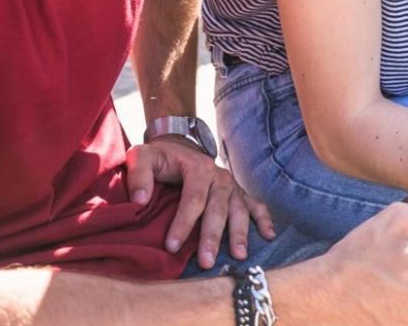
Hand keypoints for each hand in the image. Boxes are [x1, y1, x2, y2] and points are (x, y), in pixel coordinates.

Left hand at [124, 137, 275, 268]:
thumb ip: (138, 175)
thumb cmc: (159, 157)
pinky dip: (263, 219)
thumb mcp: (141, 157)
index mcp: (198, 167)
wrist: (177, 147)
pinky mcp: (237, 192)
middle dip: (213, 236)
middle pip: (218, 208)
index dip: (183, 223)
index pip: (193, 198)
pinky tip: (268, 235)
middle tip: (207, 261)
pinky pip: (254, 205)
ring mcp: (231, 185)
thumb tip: (139, 200)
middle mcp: (219, 176)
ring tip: (239, 255)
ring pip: (239, 210)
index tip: (172, 246)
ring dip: (240, 233)